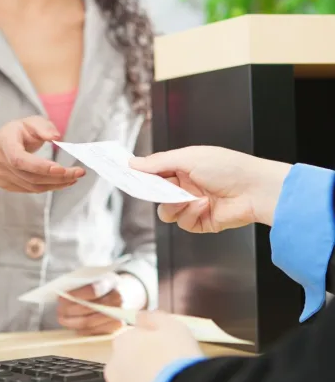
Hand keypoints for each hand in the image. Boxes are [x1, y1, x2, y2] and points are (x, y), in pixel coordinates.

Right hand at [0, 116, 84, 192]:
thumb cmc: (18, 132)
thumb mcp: (31, 122)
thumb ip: (44, 127)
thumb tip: (56, 137)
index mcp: (4, 141)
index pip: (19, 159)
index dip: (40, 166)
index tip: (61, 168)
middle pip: (30, 176)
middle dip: (57, 177)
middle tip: (78, 173)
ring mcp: (0, 175)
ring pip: (32, 186)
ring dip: (57, 184)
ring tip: (73, 177)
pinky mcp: (6, 185)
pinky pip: (31, 190)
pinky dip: (49, 187)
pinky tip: (62, 181)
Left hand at [57, 274, 123, 335]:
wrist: (127, 292)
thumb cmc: (105, 284)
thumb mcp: (97, 277)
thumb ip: (83, 283)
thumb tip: (63, 294)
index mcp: (111, 281)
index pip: (93, 290)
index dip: (75, 296)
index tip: (61, 297)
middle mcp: (117, 299)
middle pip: (89, 308)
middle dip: (70, 310)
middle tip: (59, 309)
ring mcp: (118, 314)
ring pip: (90, 322)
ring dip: (72, 322)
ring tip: (62, 318)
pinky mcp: (116, 327)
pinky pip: (94, 331)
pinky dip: (81, 329)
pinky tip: (73, 325)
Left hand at [105, 311, 203, 381]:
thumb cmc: (177, 359)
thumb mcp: (172, 326)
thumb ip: (153, 317)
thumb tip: (141, 316)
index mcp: (123, 342)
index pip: (130, 339)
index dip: (148, 344)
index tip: (163, 351)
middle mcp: (113, 365)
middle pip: (126, 361)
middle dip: (141, 365)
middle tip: (164, 371)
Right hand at [130, 146, 291, 230]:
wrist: (255, 190)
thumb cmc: (228, 167)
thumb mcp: (188, 158)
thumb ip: (158, 162)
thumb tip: (133, 162)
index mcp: (182, 167)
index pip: (154, 172)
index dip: (141, 175)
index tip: (127, 176)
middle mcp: (186, 186)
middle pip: (157, 194)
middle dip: (157, 193)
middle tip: (159, 189)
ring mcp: (192, 204)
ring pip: (166, 211)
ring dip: (174, 206)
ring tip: (188, 199)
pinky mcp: (201, 221)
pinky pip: (183, 223)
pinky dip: (192, 214)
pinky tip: (204, 205)